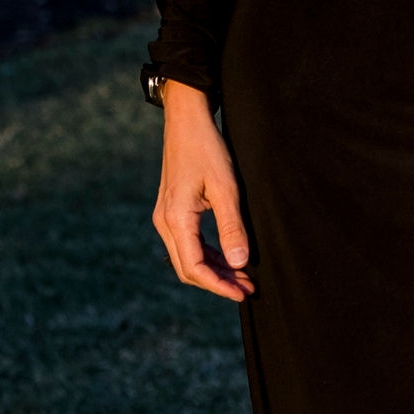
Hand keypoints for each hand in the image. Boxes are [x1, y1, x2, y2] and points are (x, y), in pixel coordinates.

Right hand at [154, 79, 254, 300]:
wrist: (186, 121)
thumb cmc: (207, 149)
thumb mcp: (226, 188)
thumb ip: (232, 227)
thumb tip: (239, 263)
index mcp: (176, 219)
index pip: (194, 267)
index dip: (218, 285)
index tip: (243, 293)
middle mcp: (165, 222)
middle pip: (188, 268)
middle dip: (218, 282)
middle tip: (248, 289)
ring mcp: (165, 217)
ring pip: (188, 257)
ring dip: (215, 270)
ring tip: (243, 277)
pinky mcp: (171, 211)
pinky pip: (188, 243)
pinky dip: (208, 255)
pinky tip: (229, 257)